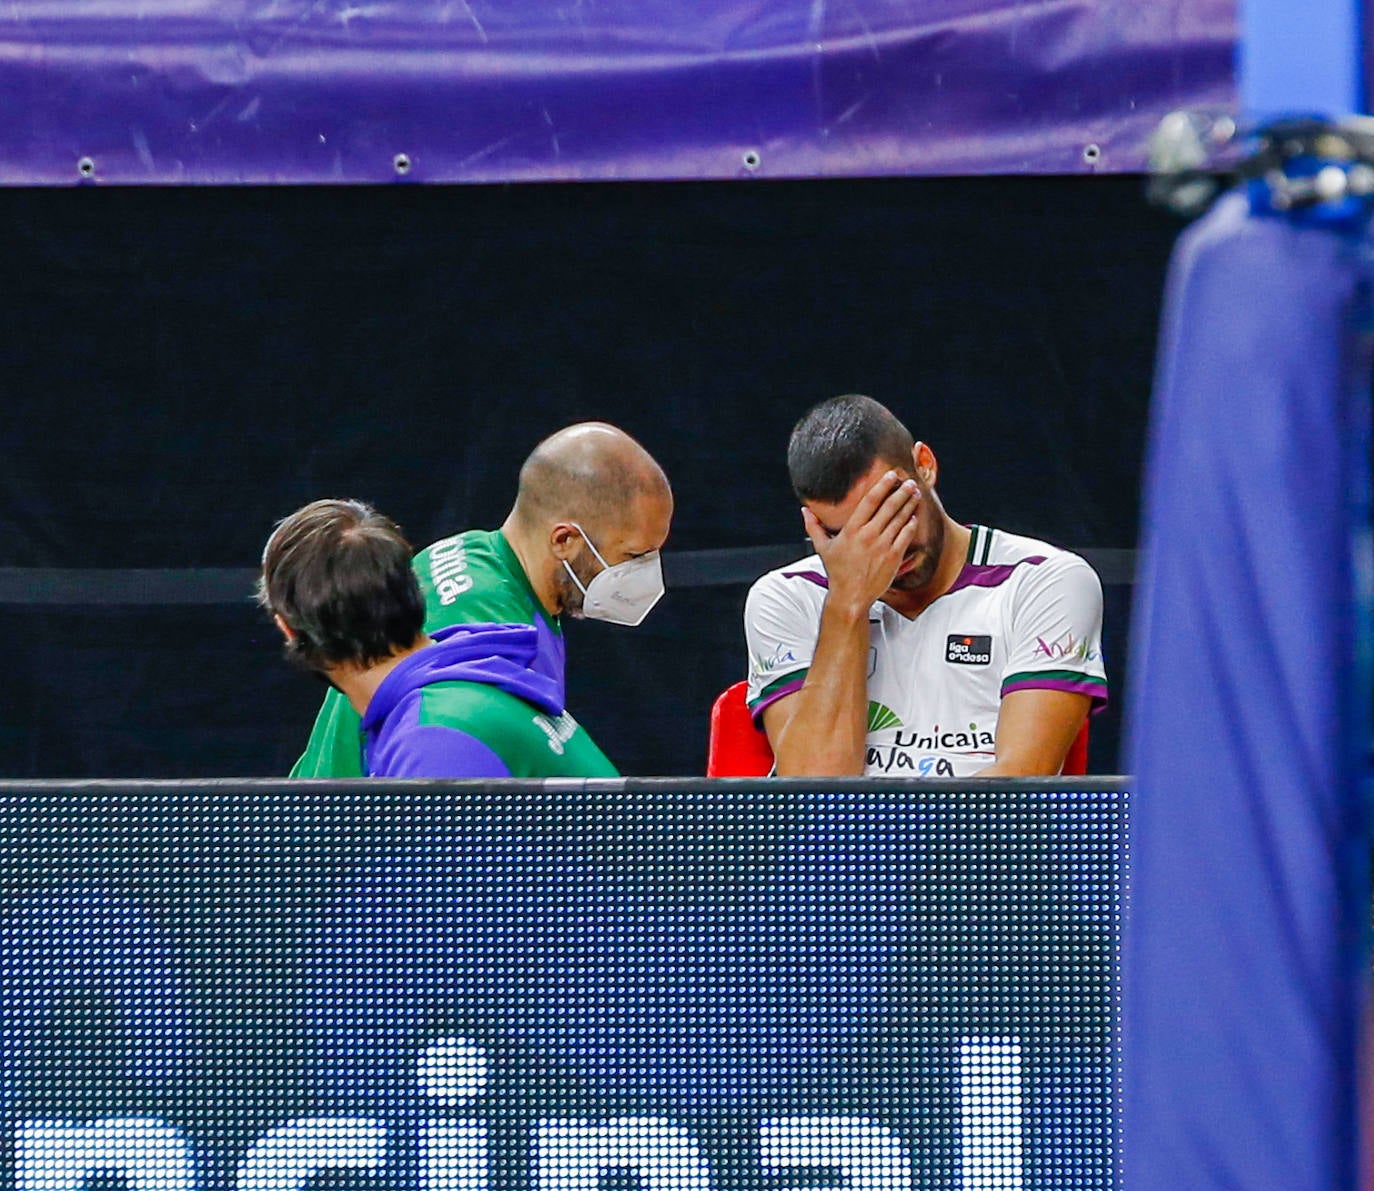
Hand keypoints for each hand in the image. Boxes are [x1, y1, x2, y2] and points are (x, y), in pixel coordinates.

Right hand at [802, 471, 920, 614]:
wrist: (851, 596)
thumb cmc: (837, 572)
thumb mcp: (822, 548)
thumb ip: (813, 527)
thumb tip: (804, 510)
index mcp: (851, 530)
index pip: (870, 501)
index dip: (883, 485)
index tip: (892, 475)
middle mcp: (868, 535)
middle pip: (889, 506)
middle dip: (902, 491)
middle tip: (910, 482)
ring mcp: (882, 546)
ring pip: (900, 519)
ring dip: (910, 504)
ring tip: (916, 494)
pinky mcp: (893, 557)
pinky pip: (906, 536)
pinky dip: (911, 524)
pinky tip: (914, 517)